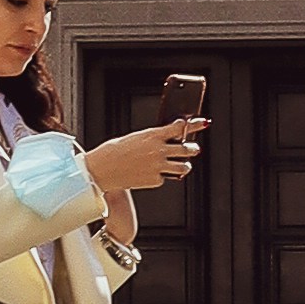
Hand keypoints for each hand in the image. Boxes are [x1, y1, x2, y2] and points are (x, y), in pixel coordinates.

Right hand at [86, 119, 203, 195]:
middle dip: (193, 148)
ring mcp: (159, 166)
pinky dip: (163, 176)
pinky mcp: (155, 180)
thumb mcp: (136, 137)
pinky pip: (167, 178)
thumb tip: (168, 137)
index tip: (202, 123)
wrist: (102, 169)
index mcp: (153, 135)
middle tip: (193, 148)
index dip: (193, 125)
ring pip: (184, 167)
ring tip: (183, 164)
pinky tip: (154, 172)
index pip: (180, 128)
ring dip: (185, 165)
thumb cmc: (115, 151)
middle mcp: (159, 150)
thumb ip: (154, 137)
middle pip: (187, 149)